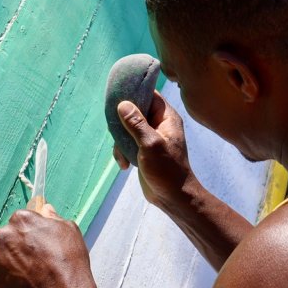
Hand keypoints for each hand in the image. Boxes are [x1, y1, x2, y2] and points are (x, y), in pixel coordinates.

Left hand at [0, 203, 100, 287]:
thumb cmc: (68, 261)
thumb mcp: (68, 230)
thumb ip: (52, 217)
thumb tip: (45, 209)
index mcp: (20, 219)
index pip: (21, 220)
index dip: (31, 231)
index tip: (39, 240)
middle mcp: (3, 235)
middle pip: (8, 237)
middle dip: (18, 246)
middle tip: (36, 259)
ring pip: (3, 257)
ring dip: (13, 262)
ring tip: (33, 274)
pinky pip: (2, 276)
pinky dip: (11, 279)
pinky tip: (27, 284)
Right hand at [114, 91, 195, 209]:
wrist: (172, 196)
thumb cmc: (166, 169)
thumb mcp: (150, 144)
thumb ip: (136, 123)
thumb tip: (123, 104)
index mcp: (166, 117)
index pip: (150, 94)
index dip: (134, 91)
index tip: (117, 93)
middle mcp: (159, 124)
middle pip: (135, 110)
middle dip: (122, 121)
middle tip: (116, 130)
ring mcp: (150, 137)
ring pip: (128, 127)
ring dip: (121, 141)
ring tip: (124, 155)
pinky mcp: (143, 149)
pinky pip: (127, 142)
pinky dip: (123, 152)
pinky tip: (125, 165)